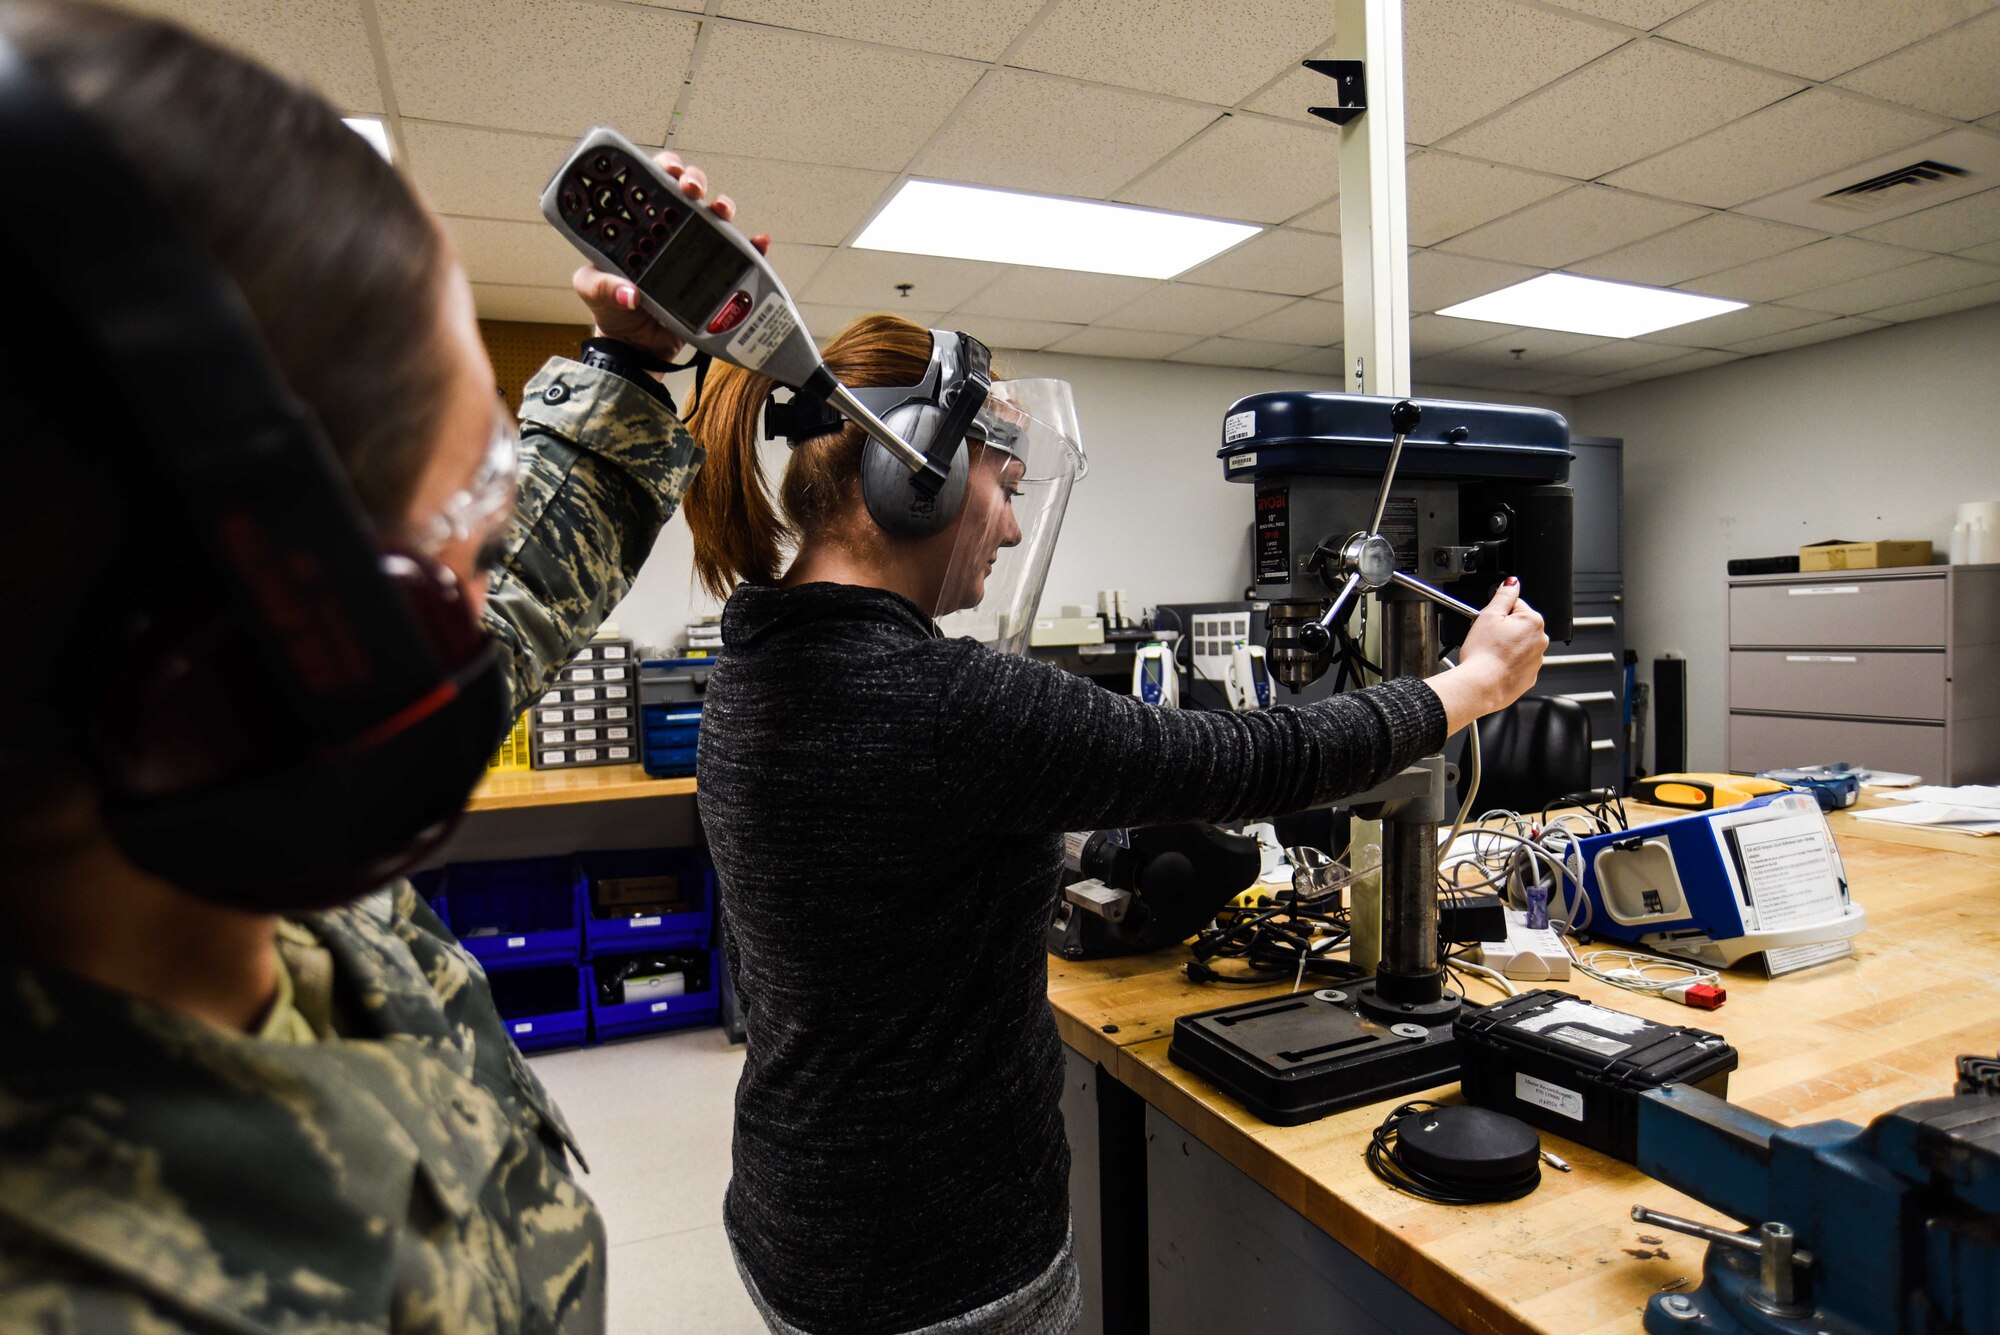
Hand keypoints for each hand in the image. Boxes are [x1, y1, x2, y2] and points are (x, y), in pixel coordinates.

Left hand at [570, 150, 771, 362]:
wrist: (638, 347)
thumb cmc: (611, 312)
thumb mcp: (593, 291)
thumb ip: (603, 286)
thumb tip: (628, 292)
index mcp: (636, 228)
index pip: (650, 187)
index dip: (661, 170)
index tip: (669, 169)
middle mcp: (666, 233)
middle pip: (685, 192)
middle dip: (692, 180)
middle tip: (691, 187)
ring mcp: (690, 250)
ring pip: (711, 216)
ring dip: (721, 206)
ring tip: (721, 211)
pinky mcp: (711, 273)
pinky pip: (736, 255)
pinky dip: (751, 246)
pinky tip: (759, 241)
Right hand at [1430, 578, 1547, 734]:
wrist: (1481, 686)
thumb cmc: (1484, 654)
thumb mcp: (1489, 615)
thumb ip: (1504, 595)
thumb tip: (1512, 582)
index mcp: (1533, 621)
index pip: (1515, 605)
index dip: (1497, 612)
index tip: (1488, 622)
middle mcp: (1540, 641)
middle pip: (1518, 626)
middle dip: (1503, 630)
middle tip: (1486, 638)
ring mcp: (1536, 661)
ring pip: (1518, 646)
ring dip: (1505, 647)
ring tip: (1489, 654)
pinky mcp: (1529, 677)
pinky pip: (1517, 664)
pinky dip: (1507, 664)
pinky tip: (1494, 666)